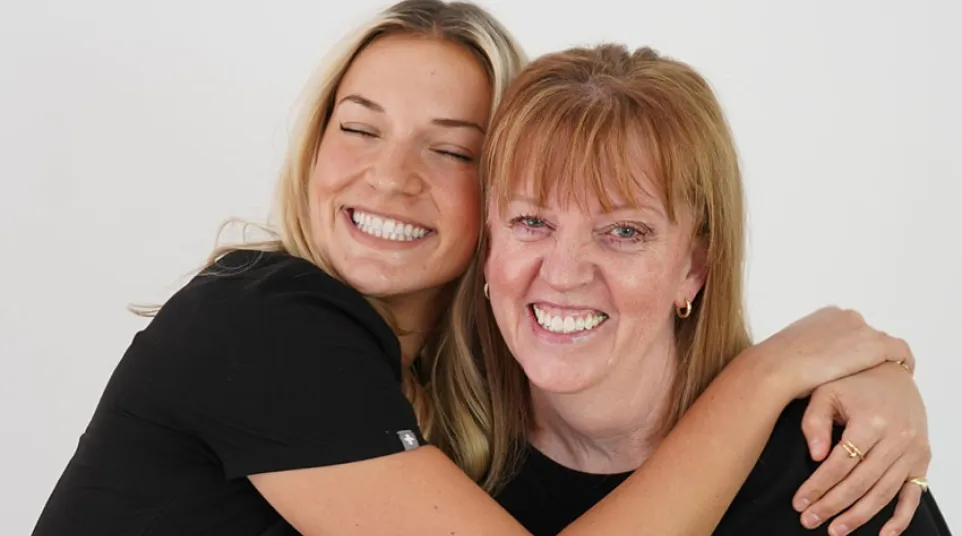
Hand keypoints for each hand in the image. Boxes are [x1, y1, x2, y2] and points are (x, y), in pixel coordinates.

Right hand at [748, 307, 912, 400]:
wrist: (778, 368)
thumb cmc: (779, 366)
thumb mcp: (793, 351)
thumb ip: (809, 351)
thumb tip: (810, 366)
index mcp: (826, 315)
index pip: (851, 330)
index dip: (855, 349)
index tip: (855, 365)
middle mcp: (846, 316)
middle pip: (868, 335)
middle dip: (869, 354)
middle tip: (869, 376)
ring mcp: (862, 329)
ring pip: (883, 345)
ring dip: (883, 360)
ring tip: (884, 379)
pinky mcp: (875, 345)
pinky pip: (900, 353)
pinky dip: (904, 363)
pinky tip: (903, 376)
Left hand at [793, 362, 929, 535]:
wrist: (892, 371)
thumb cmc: (853, 381)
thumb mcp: (825, 391)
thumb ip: (814, 421)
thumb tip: (816, 456)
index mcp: (871, 421)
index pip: (840, 464)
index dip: (818, 486)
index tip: (800, 501)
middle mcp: (897, 438)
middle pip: (860, 482)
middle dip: (833, 505)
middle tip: (810, 519)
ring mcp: (913, 450)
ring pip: (884, 492)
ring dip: (859, 515)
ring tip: (836, 529)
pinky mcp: (922, 458)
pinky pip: (914, 493)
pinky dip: (901, 517)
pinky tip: (884, 533)